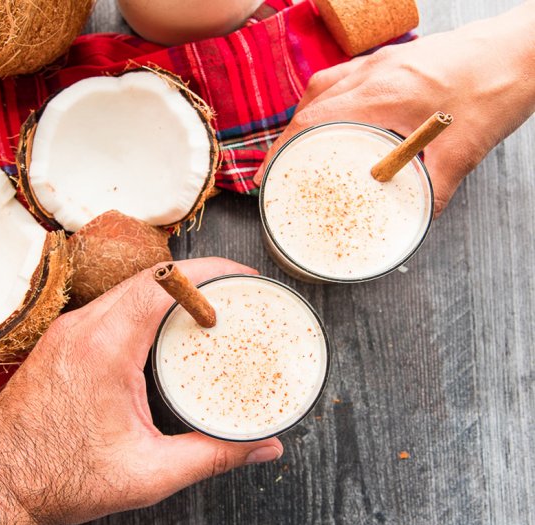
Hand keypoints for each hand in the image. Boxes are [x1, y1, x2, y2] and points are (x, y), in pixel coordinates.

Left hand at [0, 258, 282, 524]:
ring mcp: (71, 330)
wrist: (0, 486)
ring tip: (208, 302)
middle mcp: (84, 328)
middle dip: (199, 275)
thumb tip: (263, 446)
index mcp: (105, 348)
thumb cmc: (61, 478)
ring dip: (173, 287)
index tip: (240, 276)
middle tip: (235, 288)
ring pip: (132, 286)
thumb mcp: (150, 472)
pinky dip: (149, 302)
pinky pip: (115, 303)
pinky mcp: (66, 339)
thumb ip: (214, 455)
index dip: (209, 271)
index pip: (164, 283)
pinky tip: (166, 322)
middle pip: (152, 277)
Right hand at [255, 1, 534, 216]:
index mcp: (382, 94)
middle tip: (279, 169)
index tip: (268, 176)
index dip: (283, 151)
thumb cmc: (493, 88)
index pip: (313, 122)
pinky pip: (341, 78)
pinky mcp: (390, 59)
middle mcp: (372, 72)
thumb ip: (433, 191)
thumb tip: (414, 220)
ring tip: (298, 148)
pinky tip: (332, 118)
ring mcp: (379, 62)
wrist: (520, 50)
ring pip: (322, 89)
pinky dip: (326, 102)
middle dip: (286, 139)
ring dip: (304, 119)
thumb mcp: (461, 151)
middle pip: (309, 105)